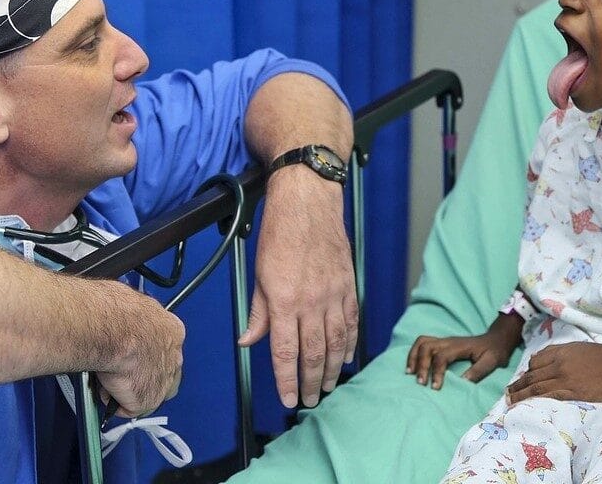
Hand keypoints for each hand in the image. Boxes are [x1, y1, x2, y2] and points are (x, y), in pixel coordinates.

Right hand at [96, 298, 184, 417]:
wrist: (114, 328)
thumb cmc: (117, 312)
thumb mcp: (131, 308)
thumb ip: (133, 322)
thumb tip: (119, 319)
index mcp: (172, 330)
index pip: (165, 348)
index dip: (146, 354)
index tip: (131, 355)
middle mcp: (173, 357)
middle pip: (162, 373)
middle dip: (142, 376)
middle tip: (120, 373)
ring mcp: (162, 380)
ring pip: (147, 392)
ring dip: (128, 391)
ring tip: (107, 381)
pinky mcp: (148, 399)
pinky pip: (130, 408)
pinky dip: (115, 402)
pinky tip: (104, 389)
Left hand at [238, 166, 357, 407]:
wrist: (307, 201)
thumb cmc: (279, 232)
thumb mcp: (259, 273)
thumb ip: (258, 312)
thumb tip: (249, 340)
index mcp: (284, 300)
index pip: (286, 351)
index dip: (287, 379)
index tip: (288, 397)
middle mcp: (312, 301)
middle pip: (314, 353)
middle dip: (311, 381)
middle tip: (309, 399)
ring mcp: (334, 294)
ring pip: (336, 342)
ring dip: (332, 368)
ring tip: (328, 385)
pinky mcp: (348, 284)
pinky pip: (352, 321)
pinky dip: (350, 342)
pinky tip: (346, 356)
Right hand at [407, 330, 518, 389]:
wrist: (497, 339)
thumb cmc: (495, 352)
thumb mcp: (492, 362)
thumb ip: (478, 371)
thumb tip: (462, 382)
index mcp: (459, 346)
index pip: (442, 356)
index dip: (437, 372)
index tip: (436, 388)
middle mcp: (448, 341)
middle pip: (427, 346)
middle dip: (420, 364)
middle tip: (421, 383)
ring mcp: (444, 341)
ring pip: (421, 342)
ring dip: (413, 357)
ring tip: (410, 373)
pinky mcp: (442, 343)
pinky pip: (422, 343)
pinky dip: (414, 353)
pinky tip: (413, 366)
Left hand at [504, 341, 601, 405]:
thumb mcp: (579, 348)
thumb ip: (560, 353)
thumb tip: (541, 359)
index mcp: (561, 351)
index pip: (536, 362)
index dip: (527, 371)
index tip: (522, 379)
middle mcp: (560, 364)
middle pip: (533, 374)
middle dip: (518, 384)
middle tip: (508, 392)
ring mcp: (566, 378)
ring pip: (537, 386)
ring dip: (521, 394)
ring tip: (511, 400)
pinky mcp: (574, 391)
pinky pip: (549, 396)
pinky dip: (536, 400)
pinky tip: (528, 404)